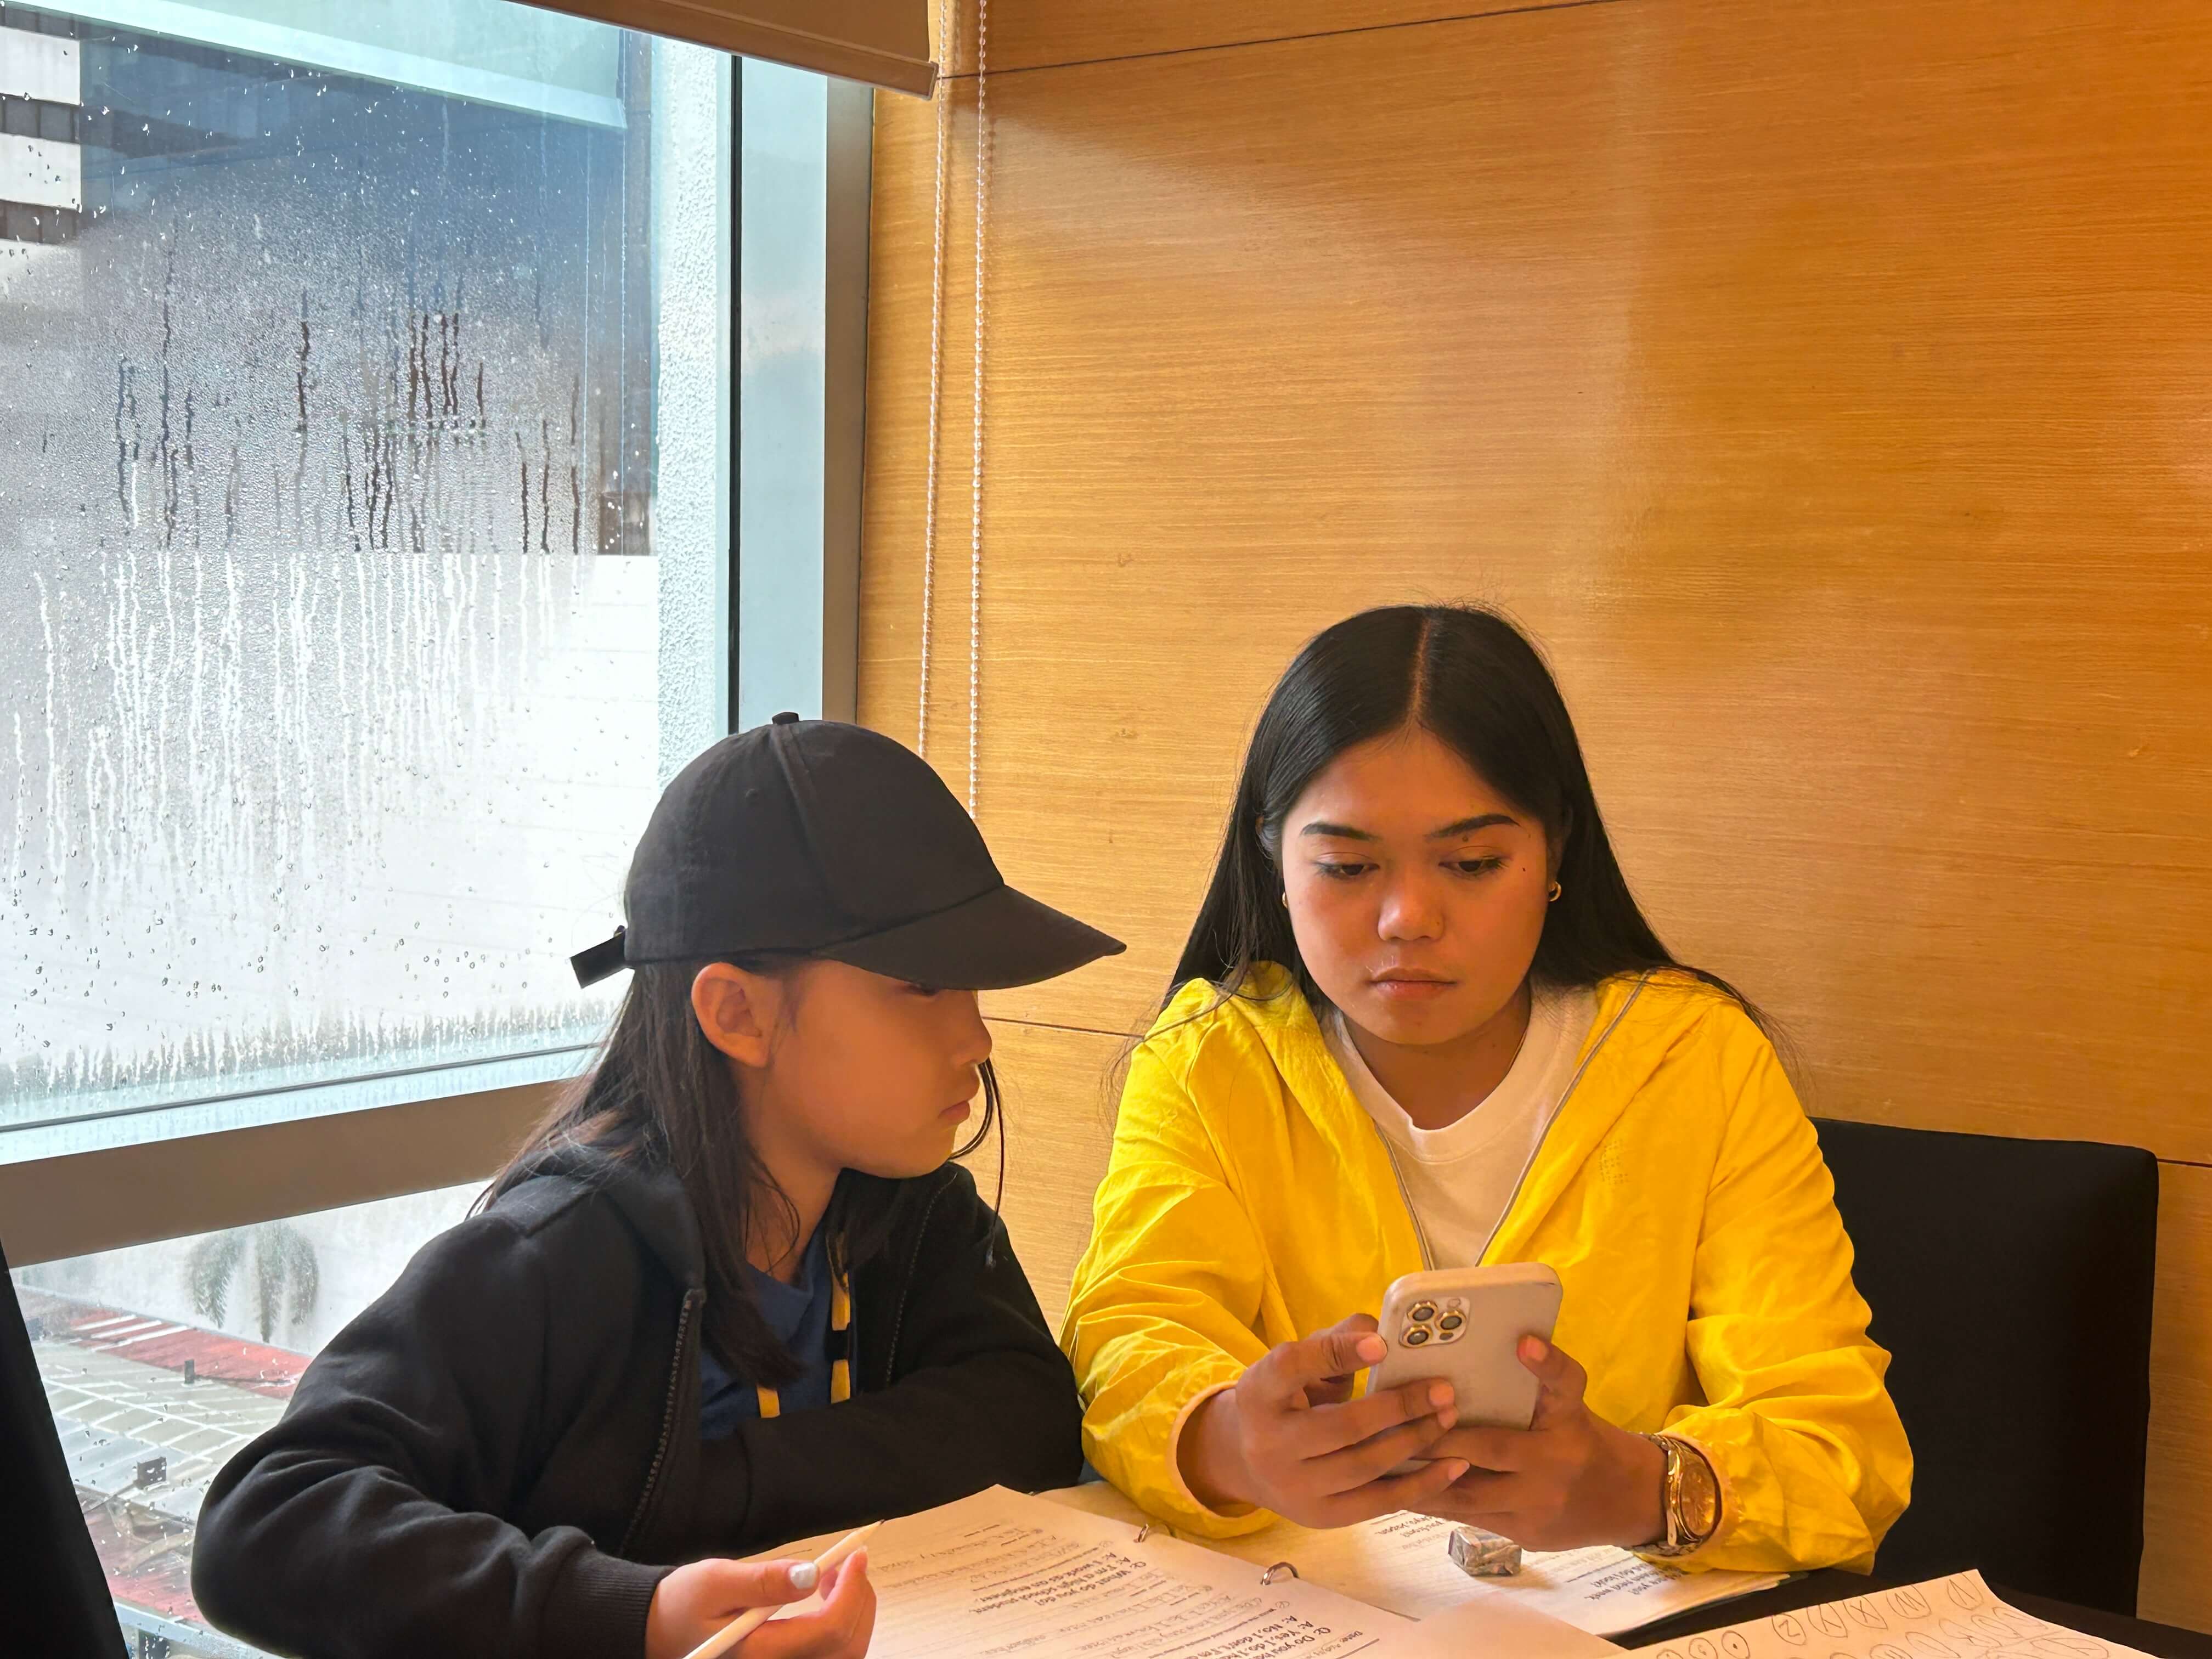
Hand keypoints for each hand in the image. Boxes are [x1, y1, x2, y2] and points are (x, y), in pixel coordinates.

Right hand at [645, 1551, 875, 1658]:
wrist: (662, 1631)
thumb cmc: (683, 1604)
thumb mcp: (715, 1582)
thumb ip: (763, 1581)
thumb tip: (810, 1575)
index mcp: (760, 1655)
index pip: (829, 1631)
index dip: (851, 1591)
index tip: (856, 1554)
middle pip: (846, 1647)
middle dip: (859, 1599)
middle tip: (849, 1561)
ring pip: (846, 1653)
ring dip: (855, 1611)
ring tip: (836, 1576)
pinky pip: (832, 1654)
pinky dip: (843, 1625)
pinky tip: (829, 1597)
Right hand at [1176, 1315, 1470, 1527]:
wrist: (1251, 1464)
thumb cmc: (1288, 1401)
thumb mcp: (1298, 1366)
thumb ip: (1334, 1342)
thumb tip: (1381, 1329)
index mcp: (1259, 1392)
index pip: (1293, 1366)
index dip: (1339, 1352)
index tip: (1383, 1343)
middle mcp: (1269, 1442)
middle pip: (1342, 1425)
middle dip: (1400, 1407)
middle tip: (1443, 1390)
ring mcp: (1295, 1486)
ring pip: (1365, 1465)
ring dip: (1415, 1441)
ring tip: (1448, 1418)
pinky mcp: (1321, 1516)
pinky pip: (1379, 1503)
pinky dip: (1421, 1485)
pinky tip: (1453, 1466)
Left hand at [1410, 1336, 1663, 1549]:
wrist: (1624, 1500)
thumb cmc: (1584, 1438)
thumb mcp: (1573, 1404)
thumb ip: (1547, 1376)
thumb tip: (1517, 1339)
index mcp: (1564, 1428)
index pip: (1554, 1392)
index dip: (1536, 1371)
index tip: (1507, 1352)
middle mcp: (1552, 1468)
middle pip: (1487, 1451)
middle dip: (1434, 1441)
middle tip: (1391, 1425)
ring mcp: (1536, 1508)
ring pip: (1469, 1497)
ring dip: (1423, 1481)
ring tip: (1381, 1464)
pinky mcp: (1524, 1535)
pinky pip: (1472, 1519)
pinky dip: (1438, 1504)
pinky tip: (1404, 1492)